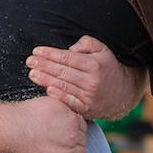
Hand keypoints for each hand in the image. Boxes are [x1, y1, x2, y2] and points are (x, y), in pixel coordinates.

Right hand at [6, 96, 87, 152]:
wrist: (13, 129)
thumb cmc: (25, 115)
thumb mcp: (48, 101)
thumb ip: (61, 106)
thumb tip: (64, 109)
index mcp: (71, 117)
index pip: (82, 126)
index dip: (75, 130)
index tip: (65, 134)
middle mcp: (73, 131)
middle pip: (83, 140)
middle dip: (74, 142)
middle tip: (60, 144)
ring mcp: (69, 147)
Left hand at [27, 37, 145, 120]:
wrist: (123, 94)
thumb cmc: (108, 68)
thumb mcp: (103, 50)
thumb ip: (87, 43)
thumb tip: (70, 48)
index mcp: (94, 64)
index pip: (67, 57)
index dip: (50, 54)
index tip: (36, 51)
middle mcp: (91, 81)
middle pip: (62, 71)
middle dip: (43, 65)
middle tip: (29, 61)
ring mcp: (89, 96)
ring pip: (63, 86)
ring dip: (45, 80)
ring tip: (32, 74)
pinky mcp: (87, 109)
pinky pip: (70, 102)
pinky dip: (58, 96)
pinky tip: (47, 90)